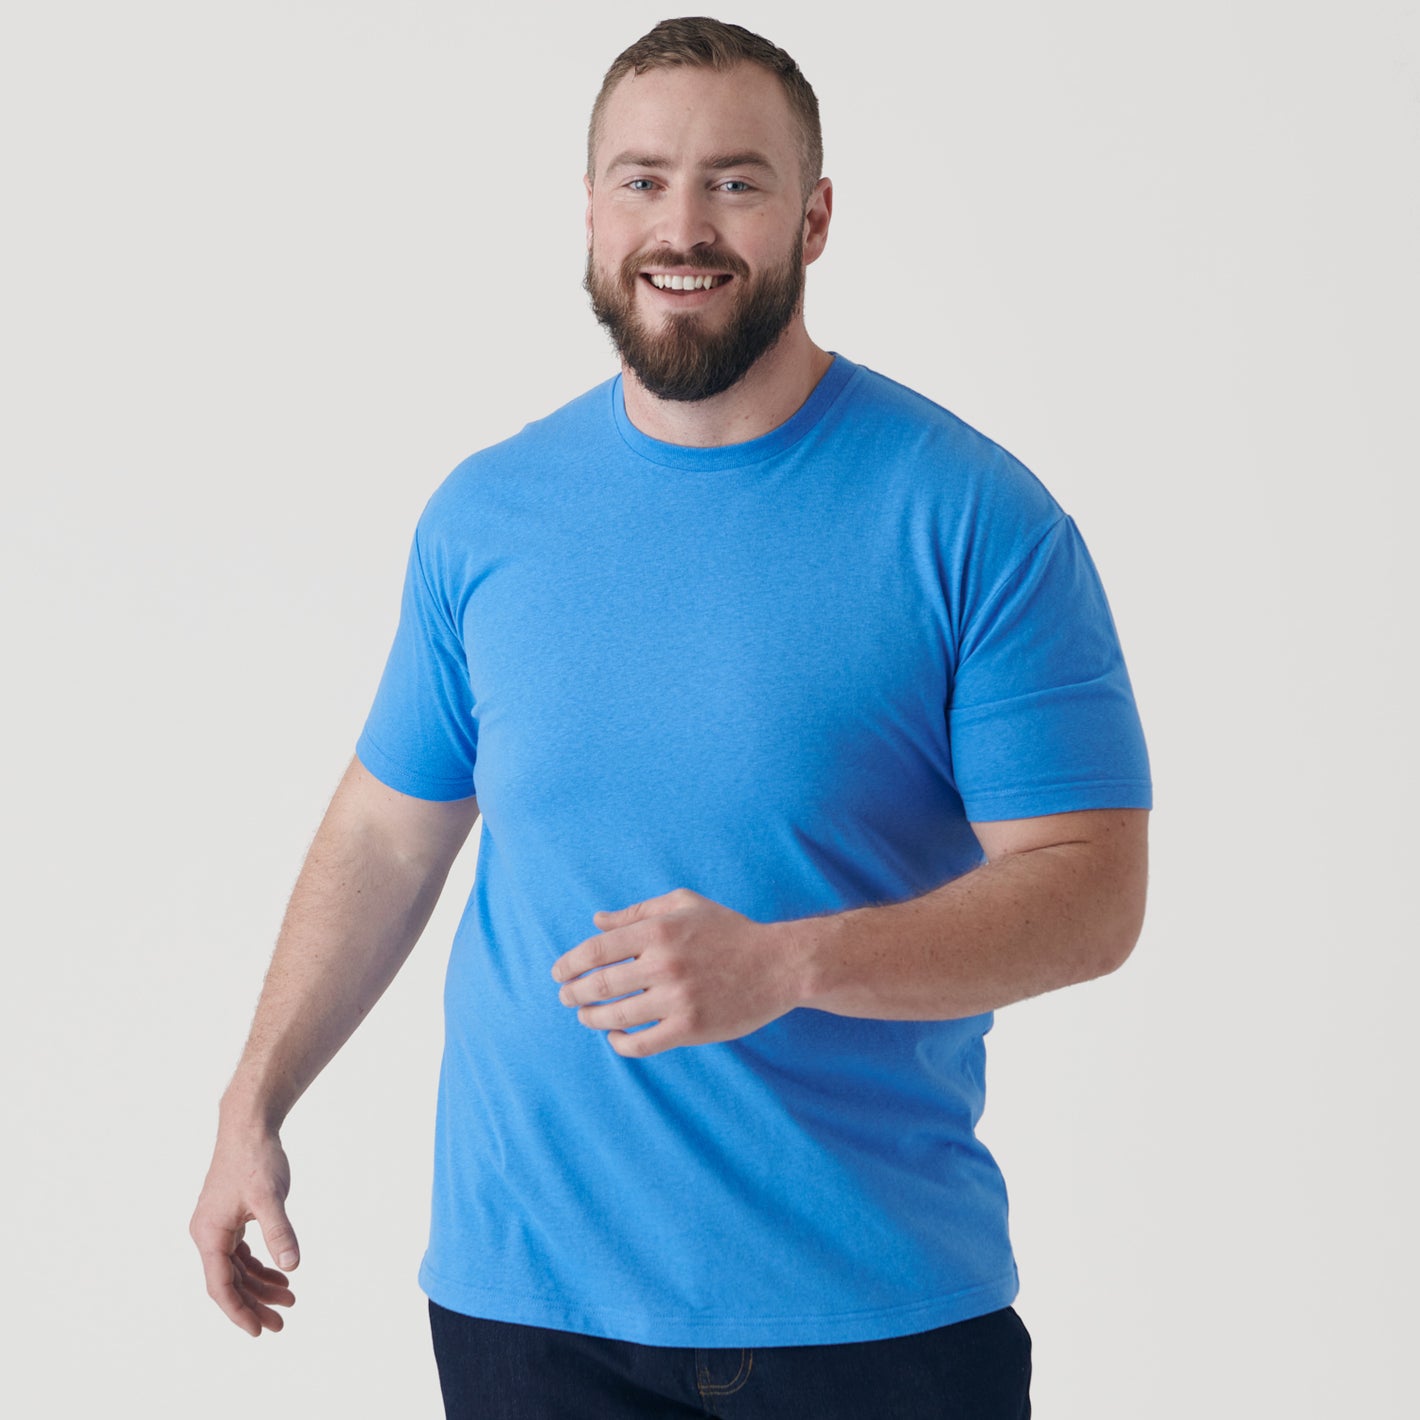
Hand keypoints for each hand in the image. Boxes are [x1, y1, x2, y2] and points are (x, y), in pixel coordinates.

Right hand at [189, 1127, 298, 1335]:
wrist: (249, 1125)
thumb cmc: (256, 1158)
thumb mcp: (270, 1196)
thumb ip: (279, 1231)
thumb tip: (293, 1265)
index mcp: (209, 1234)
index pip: (221, 1286)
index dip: (238, 1311)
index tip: (259, 1330)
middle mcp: (208, 1234)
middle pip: (230, 1282)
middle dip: (254, 1304)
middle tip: (281, 1323)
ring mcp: (219, 1226)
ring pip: (237, 1269)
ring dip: (261, 1285)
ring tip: (290, 1300)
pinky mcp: (231, 1218)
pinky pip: (242, 1253)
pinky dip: (260, 1266)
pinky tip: (282, 1273)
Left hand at [551, 888, 799, 1057]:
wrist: (779, 964)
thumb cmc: (729, 931)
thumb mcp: (685, 905)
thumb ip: (638, 911)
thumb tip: (595, 921)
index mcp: (658, 929)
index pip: (595, 950)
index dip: (569, 964)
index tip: (559, 973)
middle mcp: (663, 963)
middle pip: (599, 984)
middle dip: (572, 994)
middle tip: (565, 997)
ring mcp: (676, 998)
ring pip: (615, 1016)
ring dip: (591, 1018)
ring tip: (584, 1017)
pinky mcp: (690, 1028)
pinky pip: (641, 1044)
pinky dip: (619, 1043)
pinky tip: (615, 1036)